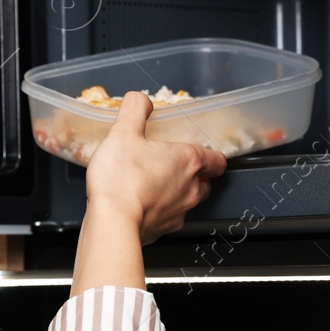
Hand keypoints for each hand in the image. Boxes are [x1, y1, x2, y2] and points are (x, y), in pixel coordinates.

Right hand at [71, 92, 226, 294]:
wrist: (112, 221)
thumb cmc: (122, 179)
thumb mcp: (123, 133)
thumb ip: (134, 111)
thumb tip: (139, 100)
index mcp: (188, 161)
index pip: (217, 160)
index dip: (212, 156)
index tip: (203, 154)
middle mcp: (190, 188)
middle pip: (205, 182)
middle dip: (194, 176)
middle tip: (172, 167)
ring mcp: (179, 212)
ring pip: (188, 202)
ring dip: (177, 194)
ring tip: (153, 186)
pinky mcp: (163, 230)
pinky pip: (167, 219)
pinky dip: (159, 212)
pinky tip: (140, 205)